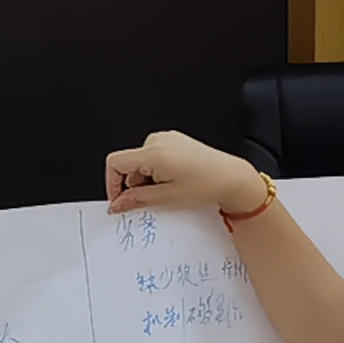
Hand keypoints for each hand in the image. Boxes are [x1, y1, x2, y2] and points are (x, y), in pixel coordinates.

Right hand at [104, 130, 269, 216]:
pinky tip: (174, 182)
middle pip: (129, 163)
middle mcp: (158, 141)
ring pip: (141, 161)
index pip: (115, 163)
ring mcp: (168, 139)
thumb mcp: (166, 198)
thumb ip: (137, 199)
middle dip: (133, 184)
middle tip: (150, 201)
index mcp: (153, 153)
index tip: (119, 200)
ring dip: (146, 178)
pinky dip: (157, 171)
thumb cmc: (207, 185)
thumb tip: (118, 203)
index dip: (112, 184)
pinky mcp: (176, 141)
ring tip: (168, 191)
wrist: (232, 178)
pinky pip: (155, 155)